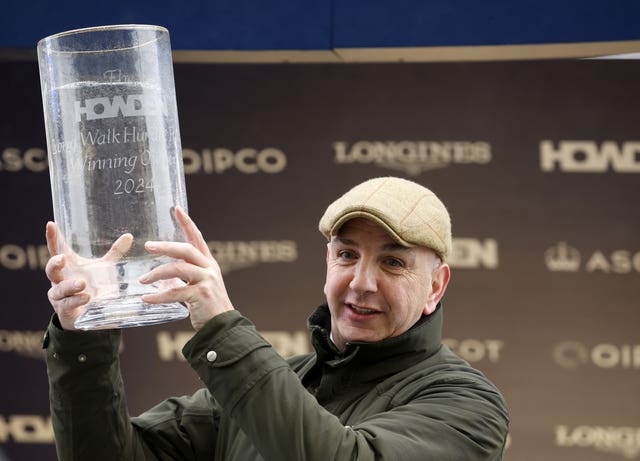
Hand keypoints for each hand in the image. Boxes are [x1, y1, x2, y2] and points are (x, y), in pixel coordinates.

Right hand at [45, 222, 132, 330]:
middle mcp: (60, 280)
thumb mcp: (104, 268)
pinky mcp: (65, 311)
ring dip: (70, 286)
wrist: (87, 314)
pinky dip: (76, 300)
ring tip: (83, 284)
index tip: (51, 224)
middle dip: (55, 263)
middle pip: (51, 269)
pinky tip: (86, 297)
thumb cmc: (92, 286)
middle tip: (62, 258)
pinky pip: (67, 305)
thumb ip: (114, 253)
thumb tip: (129, 236)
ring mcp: (60, 297)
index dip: (52, 238)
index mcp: (68, 267)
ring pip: (59, 289)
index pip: (57, 249)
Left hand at [139, 207, 233, 330]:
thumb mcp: (198, 286)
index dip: (187, 222)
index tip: (176, 209)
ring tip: (142, 280)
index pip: (197, 237)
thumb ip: (183, 278)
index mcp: (208, 263)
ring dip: (157, 273)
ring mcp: (206, 281)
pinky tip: (146, 298)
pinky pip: (175, 292)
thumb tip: (161, 276)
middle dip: (165, 246)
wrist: (223, 327)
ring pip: (178, 270)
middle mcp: (209, 268)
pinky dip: (158, 296)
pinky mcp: (201, 295)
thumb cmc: (209, 307)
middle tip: (148, 246)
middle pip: (185, 250)